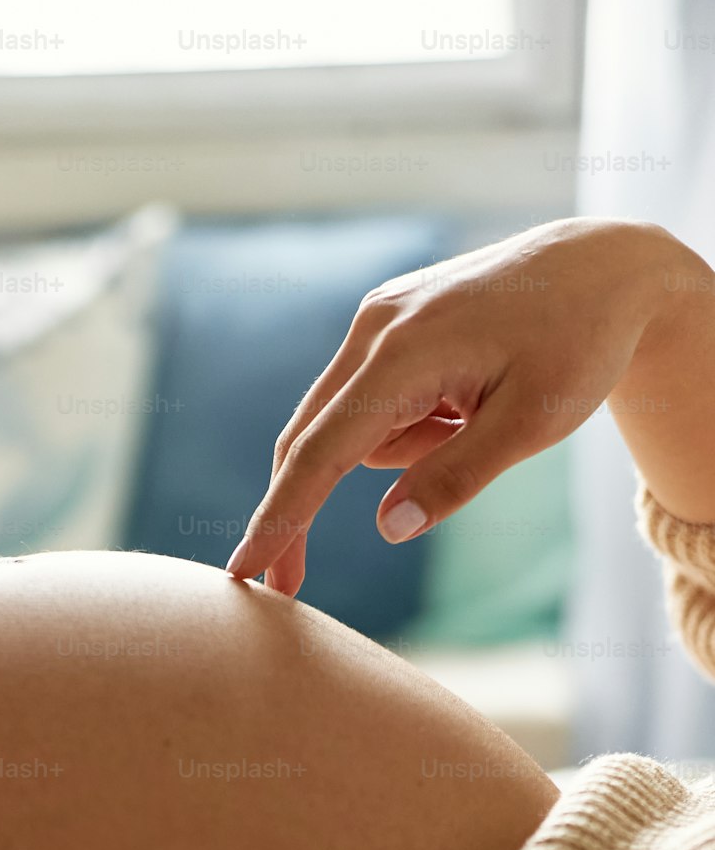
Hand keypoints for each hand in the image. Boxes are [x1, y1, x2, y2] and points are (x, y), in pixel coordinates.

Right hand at [226, 217, 680, 594]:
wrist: (606, 265)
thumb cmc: (579, 343)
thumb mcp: (532, 425)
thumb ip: (455, 478)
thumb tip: (386, 529)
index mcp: (403, 354)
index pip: (320, 453)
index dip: (279, 519)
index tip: (243, 572)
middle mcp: (374, 329)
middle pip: (308, 441)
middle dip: (298, 510)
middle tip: (289, 584)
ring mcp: (378, 321)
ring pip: (350, 426)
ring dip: (398, 451)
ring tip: (476, 420)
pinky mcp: (389, 323)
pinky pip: (373, 401)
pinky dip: (407, 425)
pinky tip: (465, 402)